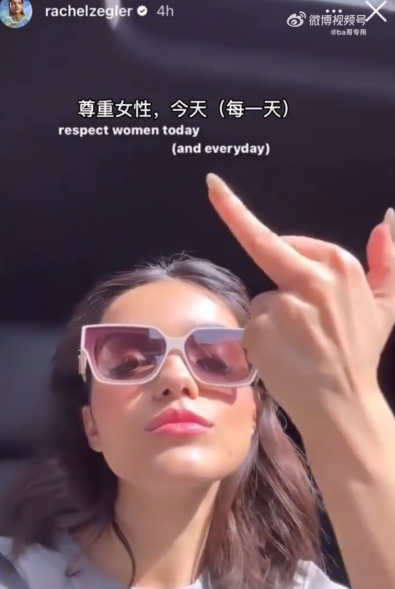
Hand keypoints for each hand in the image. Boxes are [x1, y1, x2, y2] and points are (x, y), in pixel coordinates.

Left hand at [207, 173, 394, 431]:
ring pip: (263, 299)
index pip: (291, 243)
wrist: (342, 404)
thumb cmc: (360, 352)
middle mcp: (311, 279)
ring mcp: (283, 304)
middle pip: (268, 251)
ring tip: (296, 343)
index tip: (215, 186)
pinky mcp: (260, 330)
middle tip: (211, 184)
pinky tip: (283, 355)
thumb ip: (388, 260)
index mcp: (339, 265)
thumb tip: (386, 219)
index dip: (278, 244)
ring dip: (273, 317)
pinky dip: (261, 340)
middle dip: (232, 211)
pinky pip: (252, 325)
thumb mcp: (386, 304)